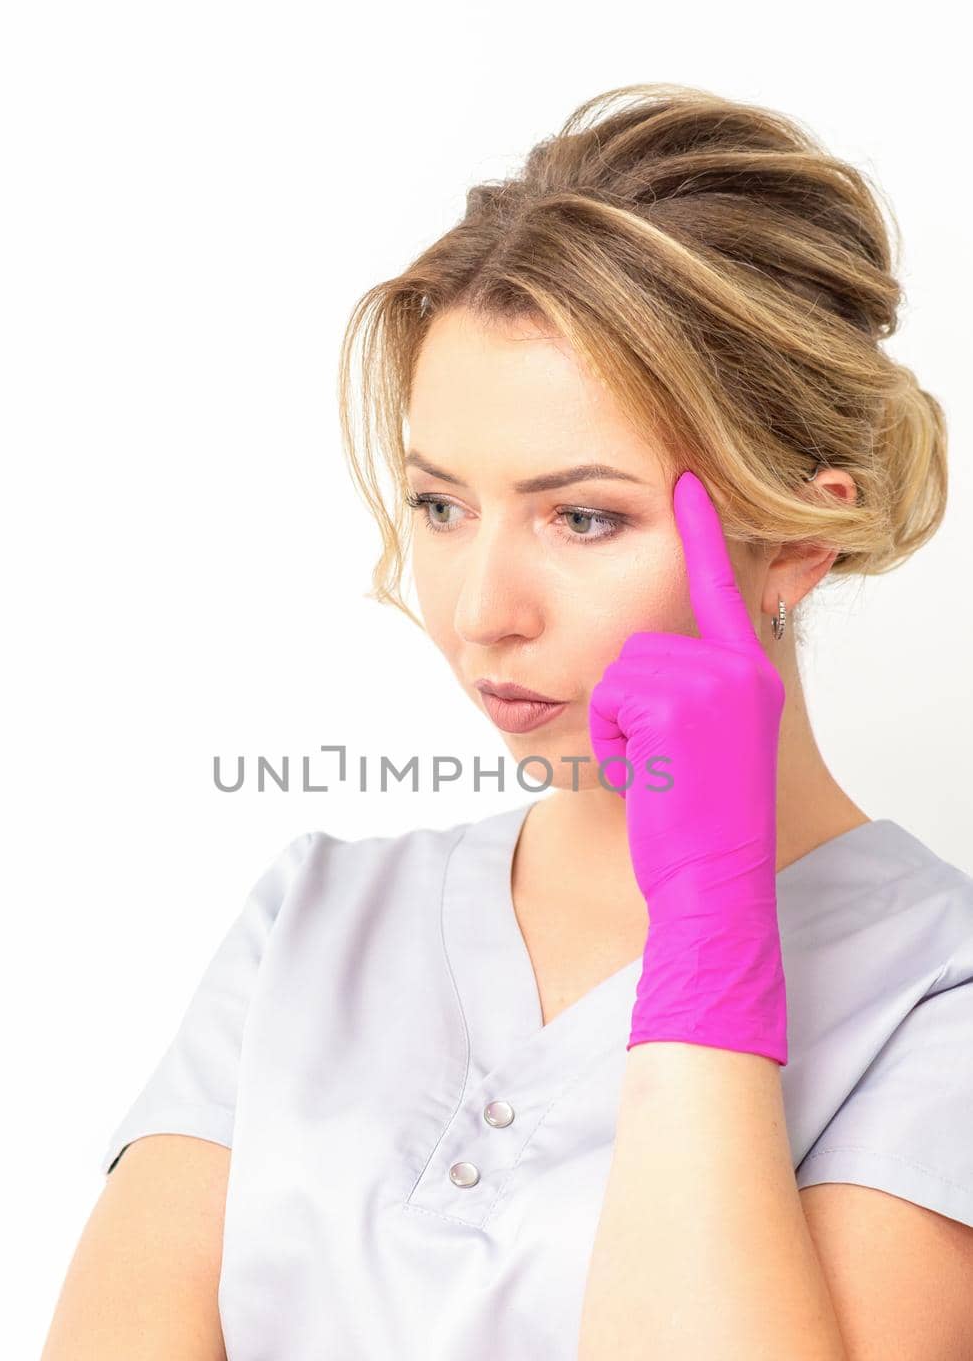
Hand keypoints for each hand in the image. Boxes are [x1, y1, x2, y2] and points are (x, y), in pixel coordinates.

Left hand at [587, 470, 788, 1063]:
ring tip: (653, 768)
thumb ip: (686, 689)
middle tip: (658, 760)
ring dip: (616, 723)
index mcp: (750, 672)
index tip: (685, 477)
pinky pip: (611, 694)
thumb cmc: (693, 822)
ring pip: (617, 663)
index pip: (720, 586)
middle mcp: (743, 668)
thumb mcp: (699, 745)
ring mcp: (717, 684)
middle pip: (639, 634)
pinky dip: (612, 739)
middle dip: (625, 700)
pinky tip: (646, 775)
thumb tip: (640, 656)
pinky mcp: (682, 704)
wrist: (712, 883)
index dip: (702, 532)